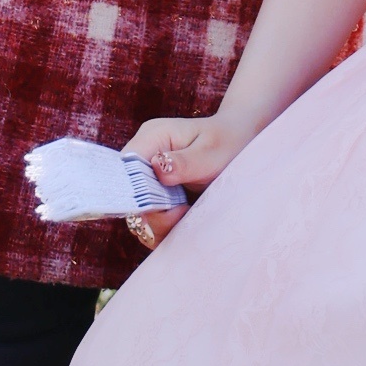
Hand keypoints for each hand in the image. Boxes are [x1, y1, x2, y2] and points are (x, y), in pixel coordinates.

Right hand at [121, 113, 244, 244]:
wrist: (241, 144)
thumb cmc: (227, 142)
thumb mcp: (210, 151)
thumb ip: (183, 162)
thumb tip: (158, 167)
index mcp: (152, 138)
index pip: (124, 167)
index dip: (133, 191)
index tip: (162, 205)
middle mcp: (145, 158)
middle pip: (127, 195)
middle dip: (150, 213)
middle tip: (181, 212)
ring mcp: (150, 179)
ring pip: (137, 212)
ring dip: (158, 223)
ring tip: (186, 213)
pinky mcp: (158, 196)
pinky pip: (150, 219)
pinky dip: (164, 227)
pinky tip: (185, 218)